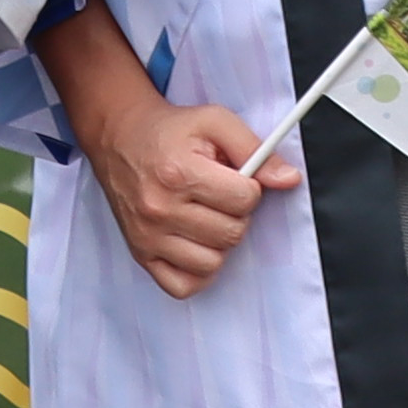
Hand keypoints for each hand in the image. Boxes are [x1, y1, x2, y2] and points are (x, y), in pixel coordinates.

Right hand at [74, 90, 294, 296]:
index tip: (233, 178)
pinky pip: (184, 286)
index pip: (245, 200)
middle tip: (218, 195)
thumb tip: (288, 179)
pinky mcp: (141, 254)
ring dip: (218, 242)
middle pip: (232, 233)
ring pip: (212, 263)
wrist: (119, 137)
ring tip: (205, 216)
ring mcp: (148, 236)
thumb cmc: (169, 132)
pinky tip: (194, 244)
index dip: (249, 188)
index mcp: (180, 173)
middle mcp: (160, 209)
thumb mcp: (215, 122)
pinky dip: (196, 270)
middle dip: (235, 213)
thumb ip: (255, 148)